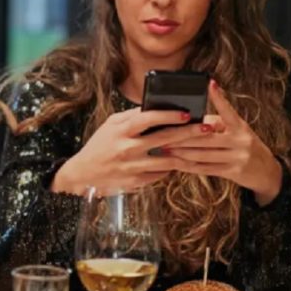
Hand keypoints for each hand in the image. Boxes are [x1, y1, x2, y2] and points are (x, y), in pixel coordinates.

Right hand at [51, 107, 219, 194]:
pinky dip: (171, 167)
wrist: (84, 173)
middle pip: (164, 139)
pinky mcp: (136, 182)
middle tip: (207, 128)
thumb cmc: (99, 145)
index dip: (169, 115)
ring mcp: (133, 167)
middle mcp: (127, 148)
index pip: (148, 119)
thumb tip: (155, 108)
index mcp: (120, 131)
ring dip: (186, 153)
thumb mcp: (110, 125)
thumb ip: (131, 117)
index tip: (186, 113)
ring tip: (199, 147)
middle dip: (189, 132)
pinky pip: (161, 173)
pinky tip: (179, 161)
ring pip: (168, 160)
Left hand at [163, 80, 282, 205]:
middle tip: (164, 133)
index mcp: (240, 126)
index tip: (210, 84)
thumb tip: (192, 120)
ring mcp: (238, 157)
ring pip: (204, 154)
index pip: (228, 110)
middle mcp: (241, 140)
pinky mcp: (233, 171)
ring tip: (165, 148)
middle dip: (183, 136)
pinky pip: (206, 169)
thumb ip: (218, 125)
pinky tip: (177, 163)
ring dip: (182, 152)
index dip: (218, 98)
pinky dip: (189, 166)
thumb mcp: (238, 132)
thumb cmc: (245, 147)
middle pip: (206, 137)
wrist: (267, 171)